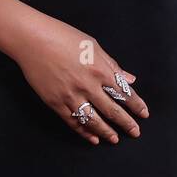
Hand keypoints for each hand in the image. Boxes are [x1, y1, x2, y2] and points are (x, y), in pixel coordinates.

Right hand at [11, 15, 148, 145]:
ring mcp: (71, 96)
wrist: (33, 40)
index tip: (144, 114)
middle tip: (135, 132)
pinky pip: (73, 121)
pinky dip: (84, 132)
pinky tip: (92, 138)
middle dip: (126, 123)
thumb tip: (129, 78)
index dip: (136, 105)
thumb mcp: (93, 46)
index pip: (124, 93)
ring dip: (106, 131)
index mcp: (100, 69)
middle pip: (112, 110)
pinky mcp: (55, 103)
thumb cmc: (63, 37)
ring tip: (115, 139)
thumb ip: (112, 64)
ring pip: (93, 120)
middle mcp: (88, 85)